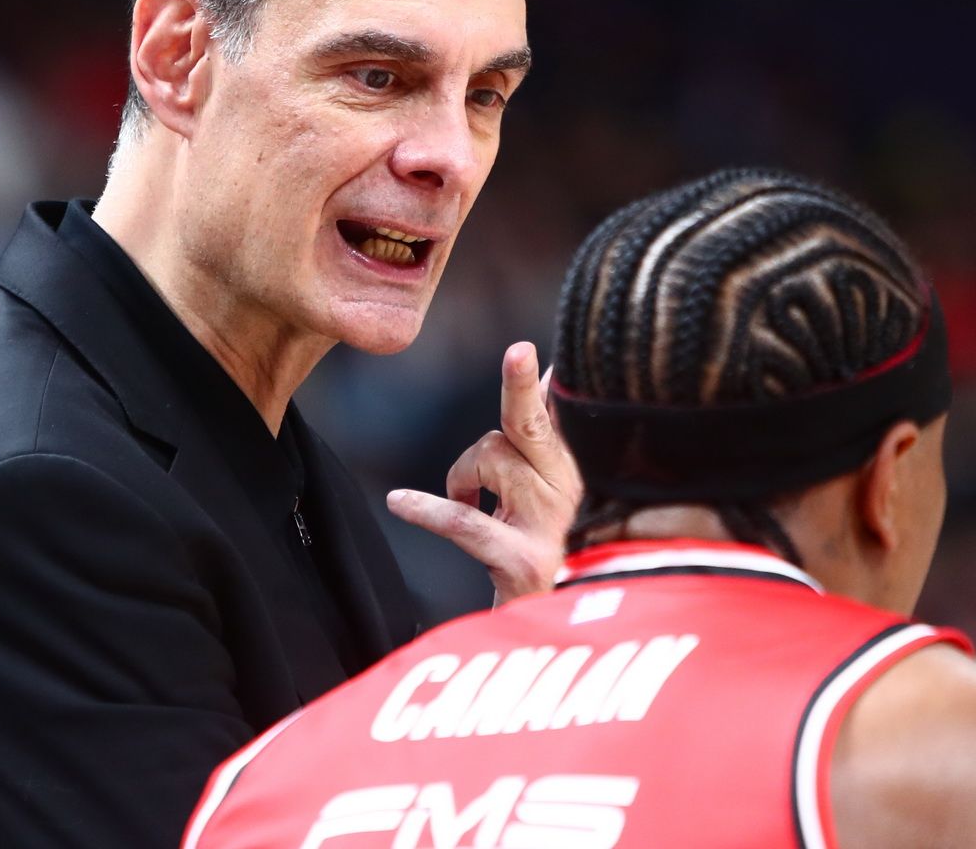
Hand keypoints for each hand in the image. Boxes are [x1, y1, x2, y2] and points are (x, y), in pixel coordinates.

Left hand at [386, 341, 581, 603]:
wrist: (549, 625)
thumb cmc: (538, 545)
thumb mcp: (545, 487)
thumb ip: (543, 432)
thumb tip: (545, 372)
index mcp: (573, 468)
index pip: (556, 413)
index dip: (538, 383)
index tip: (526, 350)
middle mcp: (568, 490)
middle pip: (531, 426)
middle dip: (520, 388)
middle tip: (518, 351)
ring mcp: (549, 526)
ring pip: (490, 459)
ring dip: (462, 474)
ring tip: (469, 501)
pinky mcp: (524, 560)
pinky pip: (466, 522)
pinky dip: (429, 509)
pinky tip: (401, 503)